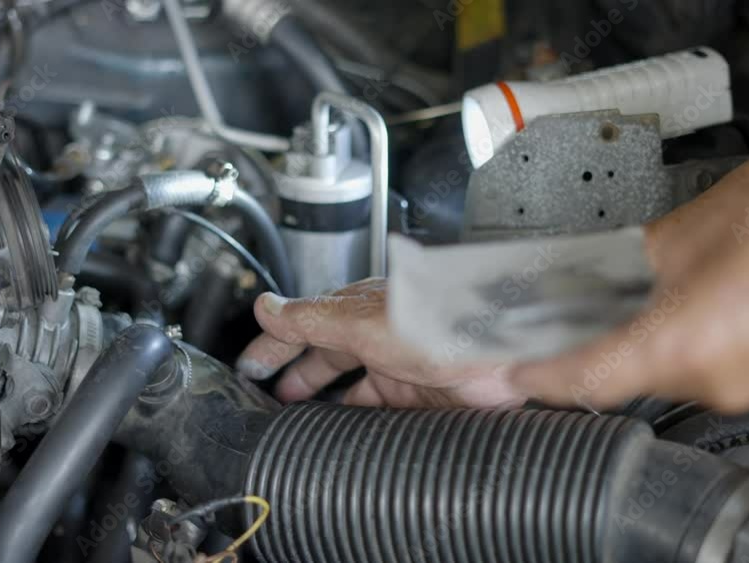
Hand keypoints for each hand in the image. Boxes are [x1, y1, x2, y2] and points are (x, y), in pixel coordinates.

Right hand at [236, 278, 525, 407]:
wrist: (500, 350)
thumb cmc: (439, 323)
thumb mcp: (359, 321)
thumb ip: (310, 318)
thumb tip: (266, 306)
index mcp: (357, 309)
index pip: (302, 325)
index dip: (272, 344)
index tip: (249, 363)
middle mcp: (375, 334)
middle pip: (321, 354)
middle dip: (292, 371)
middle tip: (263, 390)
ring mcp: (395, 364)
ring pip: (346, 383)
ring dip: (322, 396)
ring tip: (294, 413)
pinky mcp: (415, 393)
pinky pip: (374, 407)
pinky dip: (354, 416)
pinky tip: (342, 426)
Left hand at [513, 80, 748, 412]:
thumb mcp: (693, 226)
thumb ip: (629, 267)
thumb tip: (593, 280)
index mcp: (688, 346)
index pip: (581, 380)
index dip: (528, 379)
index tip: (494, 375)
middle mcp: (720, 381)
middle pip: (620, 378)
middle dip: (580, 353)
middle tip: (541, 327)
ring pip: (665, 371)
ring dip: (633, 343)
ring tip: (611, 303)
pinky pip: (709, 365)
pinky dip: (680, 341)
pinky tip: (677, 304)